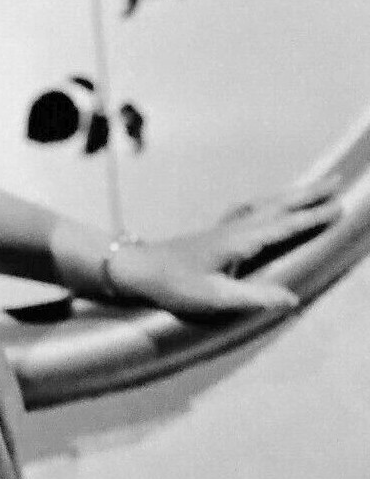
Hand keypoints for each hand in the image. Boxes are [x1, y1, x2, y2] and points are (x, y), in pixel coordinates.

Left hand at [104, 174, 343, 321]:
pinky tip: (270, 205)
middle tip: (338, 180)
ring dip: (292, 195)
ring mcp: (224, 228)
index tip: (340, 206)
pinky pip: (252, 210)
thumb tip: (292, 298)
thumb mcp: (213, 299)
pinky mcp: (217, 232)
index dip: (312, 218)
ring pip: (265, 205)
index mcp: (238, 242)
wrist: (137, 268)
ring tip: (314, 188)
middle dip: (309, 194)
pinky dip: (270, 202)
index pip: (283, 227)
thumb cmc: (173, 286)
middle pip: (278, 206)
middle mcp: (234, 229)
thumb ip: (252, 298)